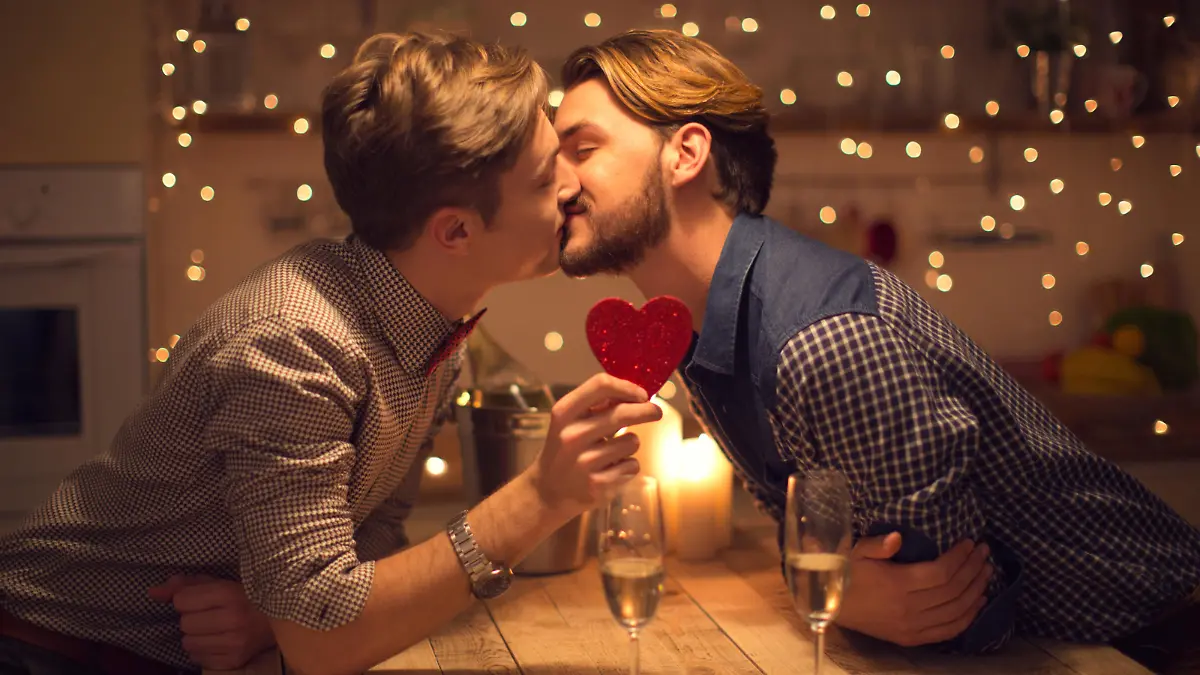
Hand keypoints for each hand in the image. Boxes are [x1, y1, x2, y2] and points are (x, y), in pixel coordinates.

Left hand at [148, 574, 274, 669]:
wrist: (281, 619)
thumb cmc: (246, 596)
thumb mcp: (219, 583)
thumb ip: (184, 585)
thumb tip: (152, 592)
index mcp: (229, 593)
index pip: (182, 601)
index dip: (188, 599)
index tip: (203, 599)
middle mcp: (232, 619)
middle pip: (184, 623)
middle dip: (192, 618)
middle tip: (210, 615)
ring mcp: (235, 643)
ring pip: (188, 643)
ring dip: (195, 636)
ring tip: (212, 629)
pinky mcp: (235, 660)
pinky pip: (198, 659)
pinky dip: (203, 651)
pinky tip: (217, 641)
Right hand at [528, 373, 661, 513]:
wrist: (549, 491)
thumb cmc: (566, 448)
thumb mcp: (570, 421)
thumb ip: (597, 405)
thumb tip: (635, 393)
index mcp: (563, 413)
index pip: (600, 385)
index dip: (627, 387)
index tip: (642, 394)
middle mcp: (571, 436)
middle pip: (622, 413)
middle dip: (646, 411)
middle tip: (656, 412)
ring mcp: (584, 462)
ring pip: (631, 442)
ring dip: (630, 444)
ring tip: (613, 452)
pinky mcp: (597, 484)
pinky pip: (632, 465)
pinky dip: (628, 466)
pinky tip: (611, 470)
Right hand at [835, 533, 991, 646]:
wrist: (832, 605)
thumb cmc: (846, 573)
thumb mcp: (857, 552)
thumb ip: (877, 545)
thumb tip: (898, 537)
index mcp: (896, 584)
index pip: (940, 572)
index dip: (960, 557)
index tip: (970, 543)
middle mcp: (908, 608)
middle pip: (953, 590)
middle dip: (973, 569)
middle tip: (985, 552)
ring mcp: (912, 626)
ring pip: (956, 610)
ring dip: (976, 590)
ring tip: (986, 572)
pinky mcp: (912, 638)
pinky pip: (948, 630)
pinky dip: (968, 616)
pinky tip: (979, 601)